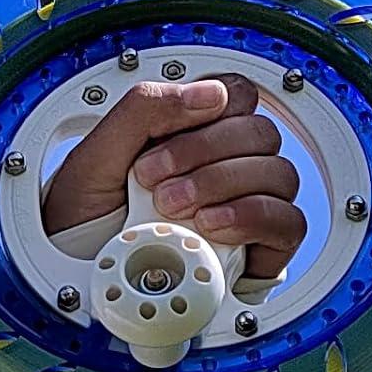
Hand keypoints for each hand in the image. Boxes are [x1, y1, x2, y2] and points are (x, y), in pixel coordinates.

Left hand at [42, 75, 306, 280]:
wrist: (83, 277)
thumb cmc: (90, 217)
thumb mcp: (100, 151)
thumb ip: (147, 107)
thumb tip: (212, 94)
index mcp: (197, 131)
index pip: (239, 96)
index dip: (213, 107)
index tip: (166, 133)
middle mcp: (230, 164)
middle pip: (260, 133)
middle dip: (206, 153)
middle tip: (157, 183)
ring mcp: (250, 203)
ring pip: (278, 172)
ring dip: (224, 184)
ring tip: (176, 209)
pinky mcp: (263, 244)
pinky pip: (288, 220)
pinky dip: (251, 216)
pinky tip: (211, 226)